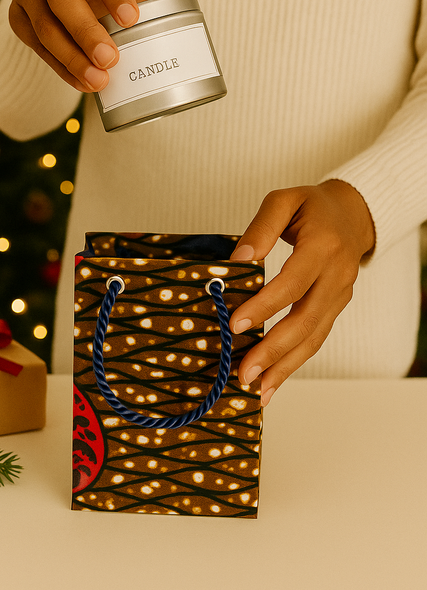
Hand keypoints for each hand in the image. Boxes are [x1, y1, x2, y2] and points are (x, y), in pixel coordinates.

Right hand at [9, 0, 162, 91]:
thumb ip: (148, 2)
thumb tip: (175, 31)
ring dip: (72, 57)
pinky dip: (61, 68)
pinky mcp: (16, 16)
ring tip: (98, 81)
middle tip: (111, 60)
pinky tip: (82, 82)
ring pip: (44, 25)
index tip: (131, 19)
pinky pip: (36, 46)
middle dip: (86, 31)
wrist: (75, 3)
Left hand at [229, 180, 374, 405]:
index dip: (264, 306)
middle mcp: (336, 275)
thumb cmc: (312, 206)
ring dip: (285, 366)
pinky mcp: (336, 307)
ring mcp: (339, 295)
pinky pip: (316, 338)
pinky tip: (274, 380)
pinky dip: (295, 361)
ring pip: (314, 337)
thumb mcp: (283, 200)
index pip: (292, 283)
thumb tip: (238, 259)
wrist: (353, 214)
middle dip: (273, 350)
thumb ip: (261, 227)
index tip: (235, 324)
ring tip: (257, 389)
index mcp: (323, 246)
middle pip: (305, 320)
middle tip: (244, 372)